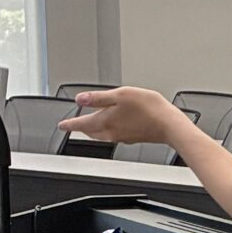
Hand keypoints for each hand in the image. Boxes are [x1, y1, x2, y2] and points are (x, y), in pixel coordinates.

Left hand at [59, 86, 189, 148]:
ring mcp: (122, 136)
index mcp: (104, 121)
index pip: (80, 124)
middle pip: (89, 131)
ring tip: (90, 125)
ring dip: (92, 130)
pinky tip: (113, 124)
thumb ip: (98, 98)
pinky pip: (113, 134)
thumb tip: (80, 99)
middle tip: (74, 124)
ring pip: (100, 135)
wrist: (170, 125)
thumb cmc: (149, 109)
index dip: (69, 123)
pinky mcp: (132, 137)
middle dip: (80, 128)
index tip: (61, 125)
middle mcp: (111, 132)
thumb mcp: (120, 95)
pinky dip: (107, 130)